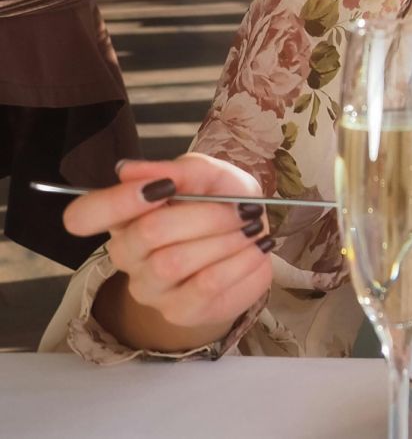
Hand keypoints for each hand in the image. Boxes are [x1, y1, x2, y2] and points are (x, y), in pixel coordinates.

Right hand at [63, 154, 275, 345]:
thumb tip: (128, 170)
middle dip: (206, 215)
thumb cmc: (221, 203)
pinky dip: (240, 262)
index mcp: (122, 215)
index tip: (165, 187)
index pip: (84, 216)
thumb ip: (178, 170)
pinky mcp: (179, 312)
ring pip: (176, 262)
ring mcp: (148, 288)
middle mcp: (125, 254)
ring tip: (252, 228)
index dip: (118, 200)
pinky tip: (256, 249)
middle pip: (148, 232)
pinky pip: (206, 286)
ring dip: (226, 239)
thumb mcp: (209, 176)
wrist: (250, 245)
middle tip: (243, 209)